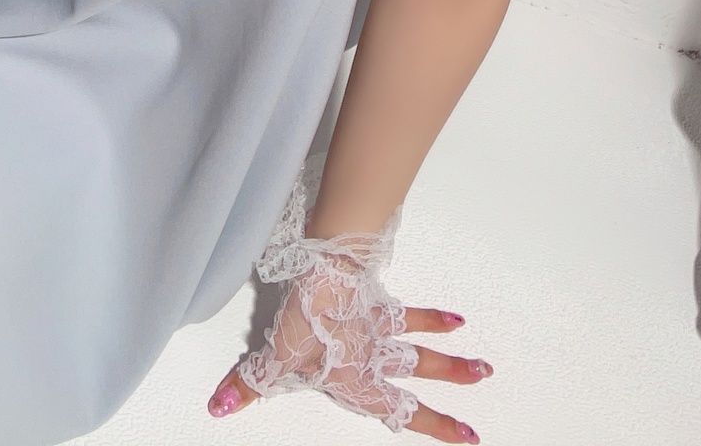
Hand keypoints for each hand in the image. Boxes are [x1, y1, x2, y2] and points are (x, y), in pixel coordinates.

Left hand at [207, 171, 489, 439]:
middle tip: (483, 386)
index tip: (469, 436)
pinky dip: (429, 315)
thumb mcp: (276, 359)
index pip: (401, 410)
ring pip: (418, 344)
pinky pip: (404, 311)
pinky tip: (453, 316)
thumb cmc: (308, 320)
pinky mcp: (374, 301)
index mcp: (359, 380)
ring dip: (447, 353)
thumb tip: (218, 408)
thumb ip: (249, 386)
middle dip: (450, 383)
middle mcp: (374, 357)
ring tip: (480, 362)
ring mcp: (377, 328)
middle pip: (417, 373)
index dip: (434, 424)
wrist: (328, 272)